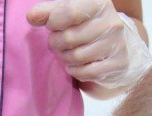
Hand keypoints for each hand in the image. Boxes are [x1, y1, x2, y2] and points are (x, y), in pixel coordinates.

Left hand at [27, 0, 149, 91]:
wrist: (111, 41)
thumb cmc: (83, 24)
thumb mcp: (66, 12)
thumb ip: (47, 12)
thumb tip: (31, 16)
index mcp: (98, 3)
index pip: (67, 12)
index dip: (53, 22)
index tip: (53, 24)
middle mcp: (111, 21)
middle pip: (70, 38)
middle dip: (56, 43)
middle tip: (57, 43)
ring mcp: (117, 43)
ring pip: (78, 57)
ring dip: (65, 58)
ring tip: (66, 53)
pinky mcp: (119, 63)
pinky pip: (88, 72)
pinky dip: (77, 71)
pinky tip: (75, 65)